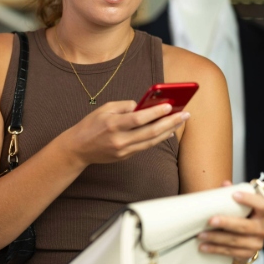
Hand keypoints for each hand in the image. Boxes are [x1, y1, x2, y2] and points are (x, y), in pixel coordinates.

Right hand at [62, 100, 188, 165]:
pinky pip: (145, 146)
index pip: (138, 119)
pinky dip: (158, 138)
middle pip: (150, 132)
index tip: (170, 106)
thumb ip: (124, 106)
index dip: (156, 113)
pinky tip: (167, 131)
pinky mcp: (125, 157)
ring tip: (180, 122)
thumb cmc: (90, 125)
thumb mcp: (104, 109)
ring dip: (168, 131)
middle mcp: (119, 139)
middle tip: (185, 114)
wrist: (78, 148)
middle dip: (170, 122)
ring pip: (151, 141)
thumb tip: (143, 106)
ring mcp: (123, 150)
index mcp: (112, 125)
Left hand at [197, 181, 263, 263]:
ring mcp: (257, 242)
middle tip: (210, 220)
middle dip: (227, 223)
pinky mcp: (249, 254)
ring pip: (236, 240)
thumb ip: (230, 195)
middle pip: (246, 226)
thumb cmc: (238, 217)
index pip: (261, 204)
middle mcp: (262, 227)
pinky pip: (231, 252)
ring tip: (200, 235)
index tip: (234, 195)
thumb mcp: (236, 206)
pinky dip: (216, 249)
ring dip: (216, 238)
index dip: (249, 200)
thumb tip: (225, 184)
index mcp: (261, 212)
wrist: (242, 241)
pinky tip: (204, 246)